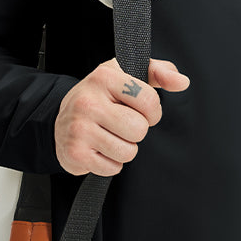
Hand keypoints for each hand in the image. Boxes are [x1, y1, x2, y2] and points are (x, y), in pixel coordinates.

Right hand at [55, 57, 189, 175]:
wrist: (59, 121)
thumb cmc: (100, 97)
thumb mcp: (126, 74)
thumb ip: (158, 72)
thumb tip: (182, 82)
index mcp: (104, 77)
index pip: (148, 101)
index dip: (152, 111)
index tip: (140, 110)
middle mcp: (88, 102)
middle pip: (139, 129)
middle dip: (136, 131)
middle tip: (121, 124)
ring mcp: (79, 129)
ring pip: (128, 152)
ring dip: (124, 148)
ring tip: (109, 136)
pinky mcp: (76, 154)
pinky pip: (113, 168)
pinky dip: (110, 163)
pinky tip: (99, 149)